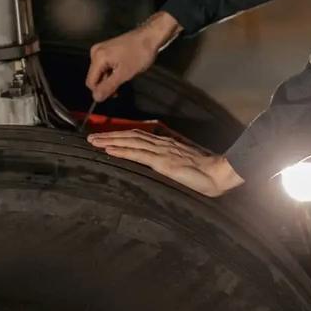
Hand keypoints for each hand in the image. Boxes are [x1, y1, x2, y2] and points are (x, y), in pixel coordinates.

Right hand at [86, 11, 181, 101]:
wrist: (150, 36)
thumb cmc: (140, 53)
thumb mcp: (124, 74)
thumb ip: (108, 87)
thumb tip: (96, 98)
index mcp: (98, 57)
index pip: (91, 82)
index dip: (100, 91)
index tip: (114, 94)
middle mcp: (96, 52)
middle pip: (95, 77)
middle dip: (106, 85)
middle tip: (121, 87)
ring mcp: (101, 49)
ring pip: (101, 73)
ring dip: (110, 79)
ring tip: (124, 77)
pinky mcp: (108, 49)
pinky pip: (105, 66)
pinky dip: (112, 72)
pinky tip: (123, 71)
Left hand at [87, 129, 244, 196]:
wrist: (219, 173)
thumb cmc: (207, 174)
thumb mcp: (186, 167)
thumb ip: (173, 165)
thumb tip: (164, 168)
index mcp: (167, 145)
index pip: (139, 137)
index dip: (122, 136)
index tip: (107, 137)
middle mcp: (162, 144)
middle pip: (131, 136)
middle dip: (110, 135)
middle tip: (91, 137)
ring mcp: (161, 152)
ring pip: (130, 142)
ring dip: (110, 141)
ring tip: (94, 142)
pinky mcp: (162, 162)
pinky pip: (137, 154)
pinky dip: (121, 151)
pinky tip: (108, 150)